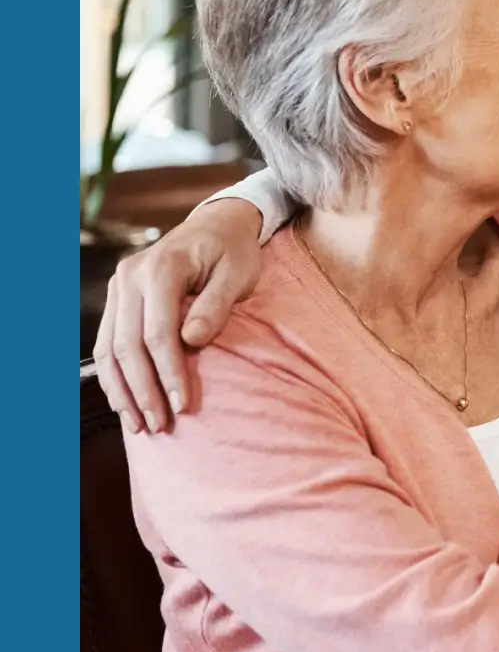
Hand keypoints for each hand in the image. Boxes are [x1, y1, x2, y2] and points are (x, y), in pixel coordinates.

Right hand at [92, 198, 264, 434]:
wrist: (216, 225)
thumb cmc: (233, 250)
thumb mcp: (238, 272)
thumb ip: (216, 305)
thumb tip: (192, 341)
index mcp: (161, 267)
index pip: (158, 332)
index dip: (169, 372)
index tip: (184, 405)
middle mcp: (130, 277)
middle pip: (128, 345)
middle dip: (143, 390)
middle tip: (160, 426)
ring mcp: (119, 287)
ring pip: (109, 348)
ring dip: (122, 390)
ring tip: (140, 425)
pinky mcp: (118, 299)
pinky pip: (107, 343)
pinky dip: (114, 376)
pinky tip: (126, 402)